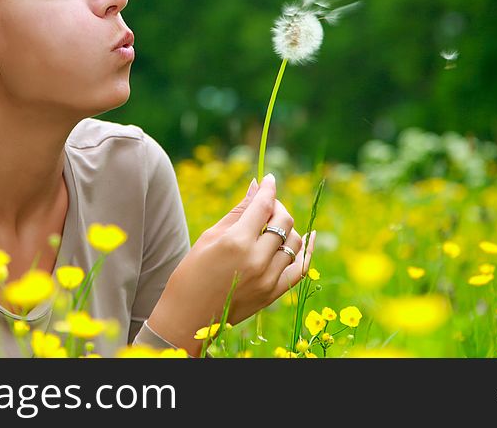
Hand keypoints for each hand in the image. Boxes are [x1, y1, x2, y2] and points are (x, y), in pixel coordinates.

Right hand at [147, 173, 314, 354]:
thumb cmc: (191, 273)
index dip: (268, 188)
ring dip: (288, 227)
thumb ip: (237, 212)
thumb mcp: (210, 237)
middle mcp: (257, 259)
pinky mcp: (274, 294)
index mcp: (236, 242)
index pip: (263, 205)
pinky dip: (306, 251)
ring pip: (294, 241)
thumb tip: (255, 186)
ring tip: (273, 225)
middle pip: (283, 220)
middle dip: (277, 206)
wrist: (188, 317)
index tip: (269, 179)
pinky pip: (301, 268)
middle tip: (266, 204)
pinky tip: (308, 237)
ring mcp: (268, 279)